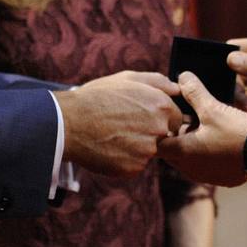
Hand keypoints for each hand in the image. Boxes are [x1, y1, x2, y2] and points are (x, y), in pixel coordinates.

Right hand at [55, 71, 182, 176]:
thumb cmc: (98, 97)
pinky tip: (110, 147)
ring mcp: (147, 150)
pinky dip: (126, 159)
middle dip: (150, 132)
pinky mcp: (134, 167)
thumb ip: (158, 82)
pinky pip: (136, 164)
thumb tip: (176, 88)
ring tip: (114, 134)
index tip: (141, 117)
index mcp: (161, 105)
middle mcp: (159, 129)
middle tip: (125, 126)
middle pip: (164, 136)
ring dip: (137, 146)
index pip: (175, 118)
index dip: (160, 118)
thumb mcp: (128, 79)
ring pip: (149, 151)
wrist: (69, 122)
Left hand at [157, 72, 246, 186]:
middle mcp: (190, 169)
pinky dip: (206, 153)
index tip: (169, 117)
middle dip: (176, 135)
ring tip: (203, 126)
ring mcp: (205, 176)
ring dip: (191, 144)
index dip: (160, 129)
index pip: (157, 144)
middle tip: (186, 118)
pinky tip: (218, 139)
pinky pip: (205, 165)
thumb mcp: (213, 108)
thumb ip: (194, 93)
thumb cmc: (236, 133)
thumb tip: (182, 77)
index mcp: (183, 153)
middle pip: (172, 152)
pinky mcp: (220, 178)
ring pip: (188, 159)